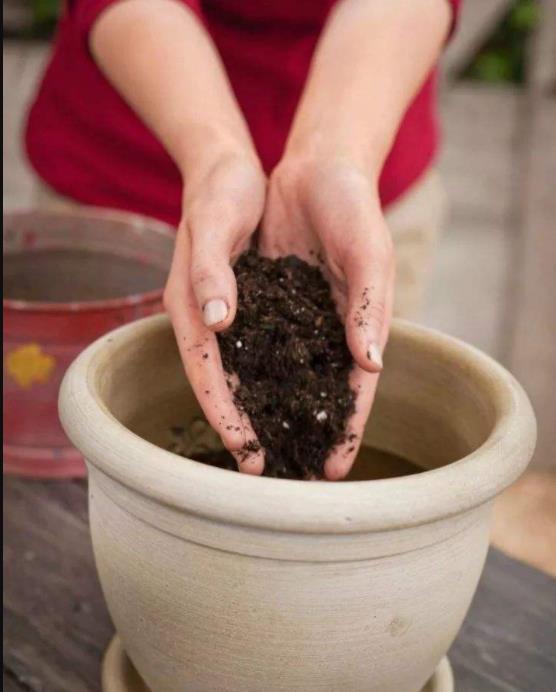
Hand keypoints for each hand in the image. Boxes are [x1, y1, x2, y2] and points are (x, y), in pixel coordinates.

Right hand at [163, 153, 265, 473]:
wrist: (230, 169)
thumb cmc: (219, 192)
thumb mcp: (212, 223)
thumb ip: (210, 273)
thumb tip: (218, 324)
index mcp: (193, 306)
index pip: (206, 370)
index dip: (223, 412)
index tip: (245, 449)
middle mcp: (213, 319)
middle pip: (228, 384)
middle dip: (247, 427)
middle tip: (269, 471)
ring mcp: (237, 316)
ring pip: (253, 374)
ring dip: (271, 410)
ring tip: (297, 448)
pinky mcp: (260, 307)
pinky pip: (274, 349)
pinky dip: (288, 376)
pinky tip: (310, 397)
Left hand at [259, 157, 394, 479]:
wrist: (317, 170)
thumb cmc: (354, 210)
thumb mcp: (369, 253)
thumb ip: (370, 306)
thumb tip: (369, 365)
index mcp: (357, 326)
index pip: (353, 389)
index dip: (346, 429)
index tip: (335, 471)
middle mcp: (324, 330)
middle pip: (313, 392)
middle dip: (303, 434)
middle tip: (286, 476)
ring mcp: (292, 318)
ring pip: (279, 374)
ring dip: (269, 411)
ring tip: (254, 451)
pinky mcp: (264, 300)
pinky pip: (252, 341)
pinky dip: (244, 369)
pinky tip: (229, 397)